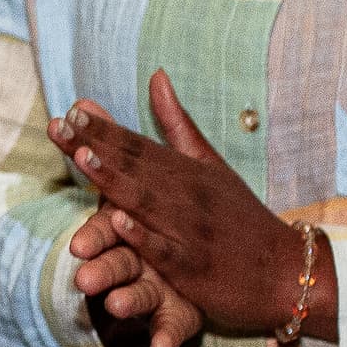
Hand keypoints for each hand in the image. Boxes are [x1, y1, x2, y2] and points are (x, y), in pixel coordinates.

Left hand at [49, 71, 308, 346]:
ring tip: (82, 158)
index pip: (138, 145)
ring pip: (146, 202)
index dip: (103, 129)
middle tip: (58, 125)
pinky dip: (142, 235)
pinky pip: (165, 250)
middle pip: (135, 167)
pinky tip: (116, 221)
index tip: (69, 110)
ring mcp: (190, 230)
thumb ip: (177, 124)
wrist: (288, 271)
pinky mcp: (194, 267)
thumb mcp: (210, 165)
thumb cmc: (241, 218)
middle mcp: (186, 195)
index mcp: (187, 171)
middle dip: (95, 145)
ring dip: (113, 180)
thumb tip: (156, 75)